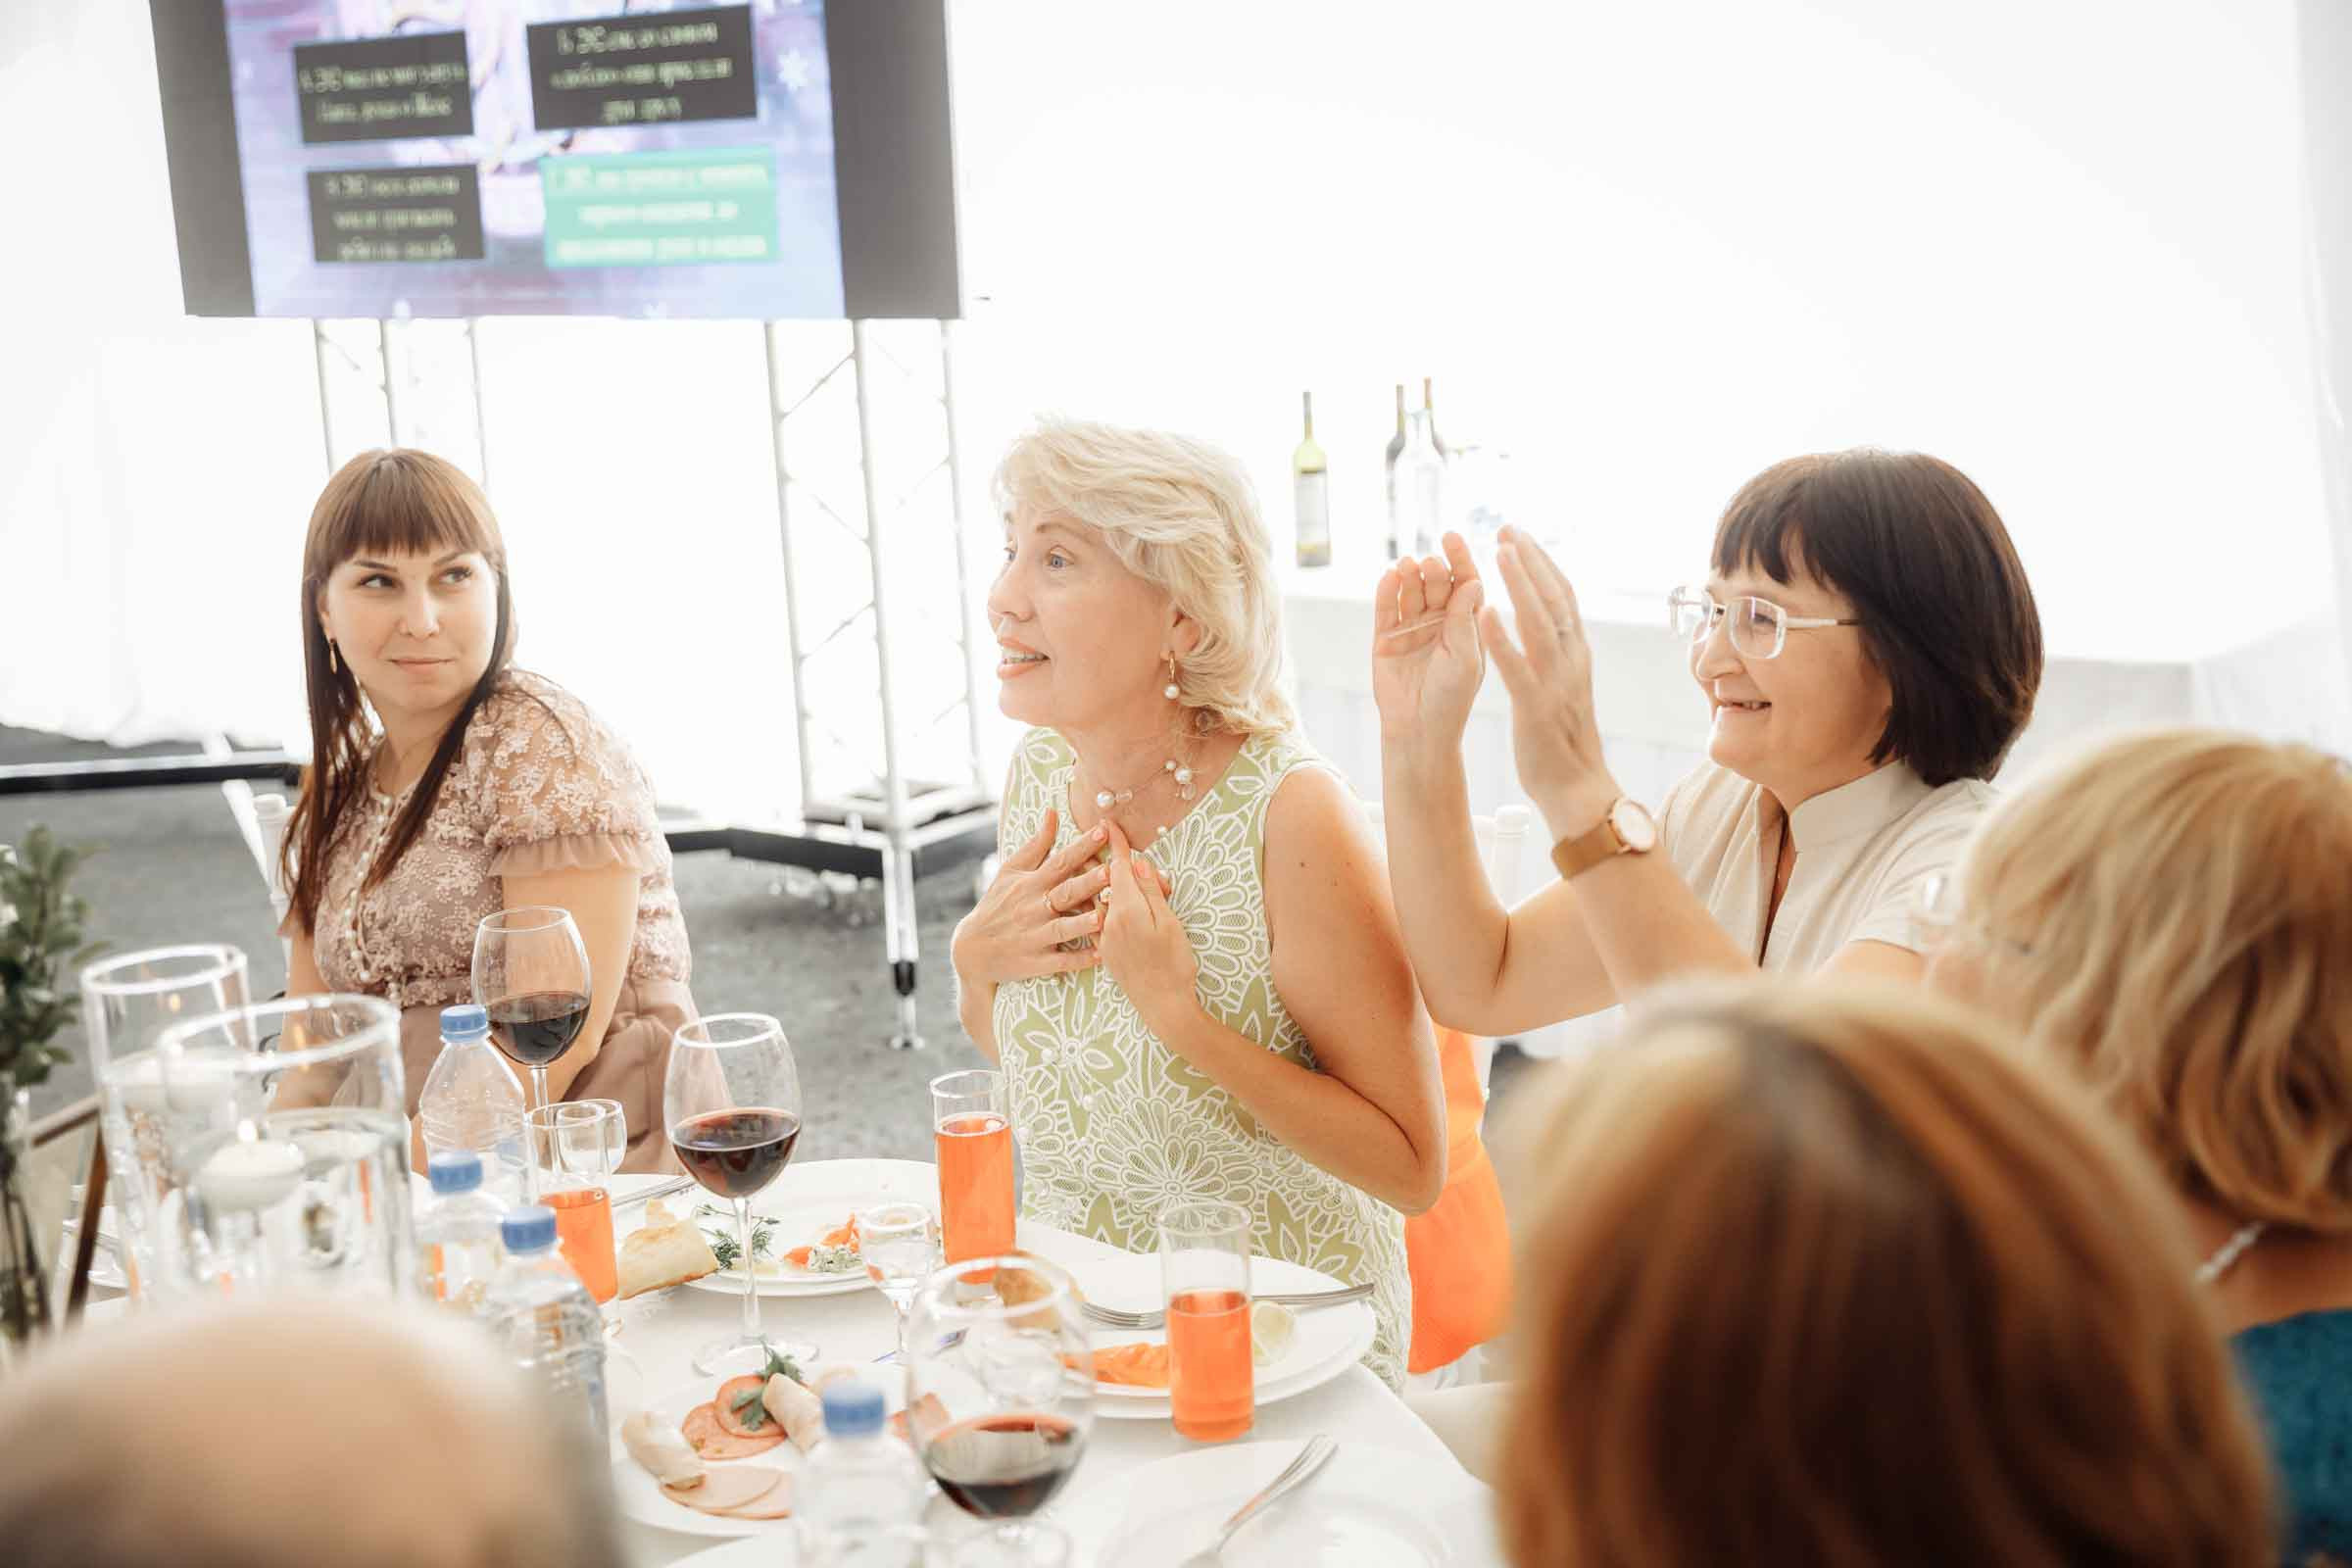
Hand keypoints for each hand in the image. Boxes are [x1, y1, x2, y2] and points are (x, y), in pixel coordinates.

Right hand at [950, 809, 1109, 985]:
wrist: (971, 950)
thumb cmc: (996, 906)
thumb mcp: (1010, 871)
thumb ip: (1037, 845)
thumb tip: (1052, 812)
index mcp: (1031, 884)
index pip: (1060, 862)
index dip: (1081, 847)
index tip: (1103, 832)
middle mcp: (1034, 908)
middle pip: (1065, 893)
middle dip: (1087, 882)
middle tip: (1111, 871)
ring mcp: (1035, 936)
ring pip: (1062, 929)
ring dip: (1082, 923)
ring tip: (1102, 916)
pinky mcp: (1036, 962)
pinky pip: (1060, 961)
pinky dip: (1079, 960)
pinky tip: (1099, 955)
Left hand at [1096, 821, 1199, 1029]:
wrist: (1164, 1007)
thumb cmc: (1175, 965)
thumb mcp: (1169, 924)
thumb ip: (1150, 893)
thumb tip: (1138, 864)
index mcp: (1127, 910)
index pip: (1121, 868)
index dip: (1116, 844)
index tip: (1108, 823)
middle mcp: (1108, 921)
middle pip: (1103, 881)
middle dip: (1106, 859)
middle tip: (1104, 841)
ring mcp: (1103, 938)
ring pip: (1095, 899)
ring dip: (1095, 879)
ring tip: (1090, 861)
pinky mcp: (1104, 952)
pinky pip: (1092, 920)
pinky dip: (1091, 903)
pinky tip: (1090, 899)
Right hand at [1370, 534, 1486, 749]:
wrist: (1419, 730)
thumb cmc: (1452, 699)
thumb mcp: (1467, 659)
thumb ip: (1465, 621)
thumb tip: (1473, 581)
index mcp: (1467, 624)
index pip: (1465, 583)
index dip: (1460, 559)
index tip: (1453, 537)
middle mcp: (1439, 621)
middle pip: (1437, 583)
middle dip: (1434, 569)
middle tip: (1429, 562)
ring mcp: (1411, 628)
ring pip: (1410, 592)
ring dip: (1409, 575)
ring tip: (1407, 565)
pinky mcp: (1385, 638)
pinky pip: (1385, 609)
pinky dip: (1386, 592)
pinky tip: (1388, 577)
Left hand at [1480, 528, 1620, 836]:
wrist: (1576, 786)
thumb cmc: (1563, 738)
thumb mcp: (1566, 684)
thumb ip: (1560, 652)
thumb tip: (1551, 620)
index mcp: (1576, 653)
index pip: (1561, 596)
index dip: (1541, 563)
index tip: (1520, 535)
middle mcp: (1572, 659)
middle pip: (1553, 598)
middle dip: (1530, 560)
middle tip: (1506, 527)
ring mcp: (1557, 681)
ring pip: (1540, 623)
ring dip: (1519, 585)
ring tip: (1498, 554)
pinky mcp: (1537, 706)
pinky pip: (1518, 667)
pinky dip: (1502, 638)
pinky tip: (1483, 613)